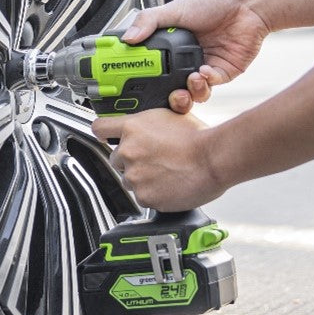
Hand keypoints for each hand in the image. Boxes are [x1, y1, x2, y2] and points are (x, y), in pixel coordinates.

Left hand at [92, 109, 227, 210]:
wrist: (213, 159)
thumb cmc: (199, 139)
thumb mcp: (169, 117)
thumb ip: (147, 125)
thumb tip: (142, 129)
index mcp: (132, 128)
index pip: (100, 128)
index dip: (104, 134)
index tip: (107, 138)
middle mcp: (128, 151)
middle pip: (116, 159)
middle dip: (131, 161)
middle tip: (154, 161)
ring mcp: (134, 175)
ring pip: (129, 180)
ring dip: (142, 179)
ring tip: (166, 173)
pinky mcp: (143, 196)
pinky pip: (142, 197)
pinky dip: (153, 194)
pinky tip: (169, 185)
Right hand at [123, 0, 270, 112]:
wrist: (248, 4)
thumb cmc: (214, 1)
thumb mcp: (175, 9)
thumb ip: (149, 21)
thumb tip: (127, 38)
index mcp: (172, 46)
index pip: (153, 68)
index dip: (145, 79)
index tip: (135, 84)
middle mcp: (187, 60)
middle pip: (171, 88)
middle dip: (168, 97)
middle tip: (166, 94)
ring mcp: (204, 68)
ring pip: (192, 94)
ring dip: (190, 92)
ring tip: (191, 80)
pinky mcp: (223, 73)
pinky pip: (210, 86)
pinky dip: (206, 82)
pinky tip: (205, 71)